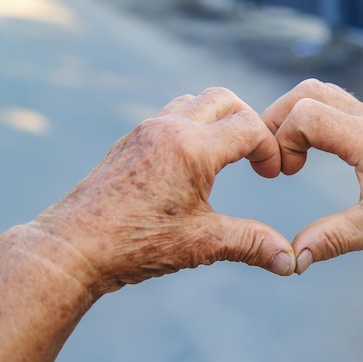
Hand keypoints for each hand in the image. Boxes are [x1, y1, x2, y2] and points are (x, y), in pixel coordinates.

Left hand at [33, 88, 295, 296]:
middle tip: (256, 155)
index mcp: (192, 149)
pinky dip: (192, 126)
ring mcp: (146, 131)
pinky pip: (170, 116)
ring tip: (226, 155)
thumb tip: (290, 262)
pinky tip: (192, 164)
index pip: (249, 127)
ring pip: (193, 101)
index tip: (272, 175)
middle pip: (223, 99)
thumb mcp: (202, 244)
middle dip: (249, 121)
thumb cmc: (136, 244)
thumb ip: (251, 244)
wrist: (72, 247)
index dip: (270, 148)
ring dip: (218, 119)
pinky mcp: (130, 142)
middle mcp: (169, 129)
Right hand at [262, 79, 362, 273]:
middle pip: (307, 92)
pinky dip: (311, 118)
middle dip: (279, 120)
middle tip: (276, 159)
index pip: (307, 114)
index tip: (285, 172)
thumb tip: (293, 260)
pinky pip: (334, 103)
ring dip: (294, 116)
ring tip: (290, 155)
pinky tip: (312, 151)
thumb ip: (332, 239)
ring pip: (320, 92)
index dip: (282, 139)